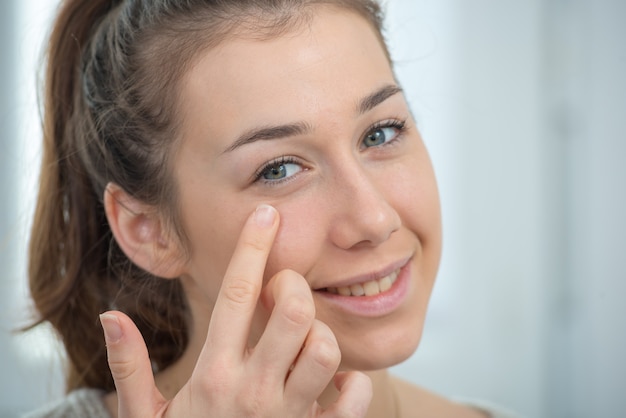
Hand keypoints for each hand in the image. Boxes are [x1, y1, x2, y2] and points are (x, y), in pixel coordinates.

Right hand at [100, 204, 371, 416]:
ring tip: (302, 341)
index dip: (252, 248)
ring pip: (326, 348)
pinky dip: (351, 382)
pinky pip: (354, 395)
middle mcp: (255, 391)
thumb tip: (111, 315)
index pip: (236, 295)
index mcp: (214, 376)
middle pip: (294, 311)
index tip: (265, 215)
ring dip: (320, 335)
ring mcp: (291, 417)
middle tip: (285, 291)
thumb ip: (131, 366)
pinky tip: (330, 382)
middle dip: (295, 287)